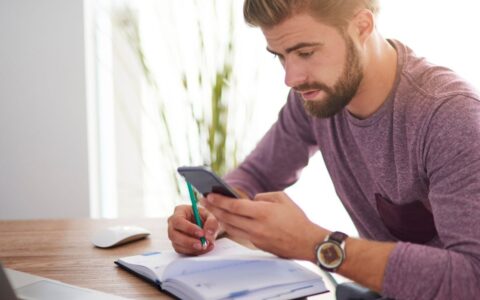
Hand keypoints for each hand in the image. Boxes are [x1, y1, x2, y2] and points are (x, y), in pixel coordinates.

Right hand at [167, 204, 219, 254]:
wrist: (202, 225)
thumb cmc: (203, 217)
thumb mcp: (210, 216)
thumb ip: (211, 222)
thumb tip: (208, 234)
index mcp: (179, 211)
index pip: (178, 220)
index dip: (189, 228)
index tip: (201, 233)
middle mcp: (172, 224)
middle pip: (173, 235)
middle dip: (189, 241)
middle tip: (202, 244)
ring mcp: (173, 235)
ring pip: (177, 245)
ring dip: (192, 248)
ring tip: (205, 246)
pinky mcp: (177, 244)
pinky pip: (182, 251)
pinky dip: (193, 252)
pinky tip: (203, 249)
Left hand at [202, 191, 328, 260]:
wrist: (307, 242)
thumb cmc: (296, 218)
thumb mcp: (282, 198)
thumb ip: (262, 197)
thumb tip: (250, 200)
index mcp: (262, 212)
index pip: (234, 206)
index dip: (219, 200)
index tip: (208, 194)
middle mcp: (256, 226)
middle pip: (228, 217)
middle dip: (213, 208)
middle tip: (203, 199)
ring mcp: (255, 238)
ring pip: (230, 228)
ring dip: (219, 218)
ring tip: (211, 208)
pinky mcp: (257, 245)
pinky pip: (239, 234)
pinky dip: (230, 226)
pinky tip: (226, 219)